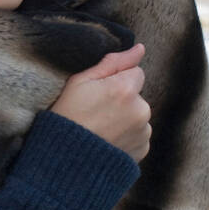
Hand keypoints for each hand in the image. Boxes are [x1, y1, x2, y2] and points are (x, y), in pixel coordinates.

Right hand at [48, 42, 150, 162]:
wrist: (64, 161)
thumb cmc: (67, 117)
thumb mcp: (79, 83)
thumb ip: (112, 63)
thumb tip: (139, 48)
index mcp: (125, 89)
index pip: (135, 72)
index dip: (115, 81)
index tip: (98, 93)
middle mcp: (141, 109)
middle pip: (137, 95)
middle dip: (121, 100)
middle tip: (95, 114)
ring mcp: (143, 131)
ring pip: (138, 116)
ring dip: (124, 119)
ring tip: (99, 130)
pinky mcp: (142, 149)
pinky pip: (138, 136)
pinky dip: (126, 137)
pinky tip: (106, 142)